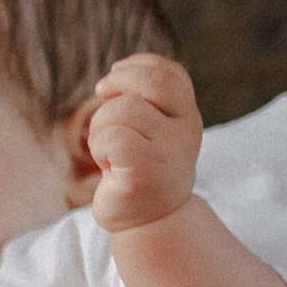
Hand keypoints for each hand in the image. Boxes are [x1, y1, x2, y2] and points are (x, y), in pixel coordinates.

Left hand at [89, 53, 200, 234]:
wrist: (148, 220)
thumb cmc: (139, 168)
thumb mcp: (148, 127)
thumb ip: (143, 99)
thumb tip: (115, 72)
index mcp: (186, 114)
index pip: (169, 73)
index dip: (136, 67)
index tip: (111, 82)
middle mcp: (186, 129)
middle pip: (154, 83)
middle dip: (118, 84)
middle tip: (102, 98)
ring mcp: (169, 153)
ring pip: (123, 111)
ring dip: (100, 126)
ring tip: (107, 150)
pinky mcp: (145, 174)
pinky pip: (113, 139)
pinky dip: (99, 148)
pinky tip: (108, 166)